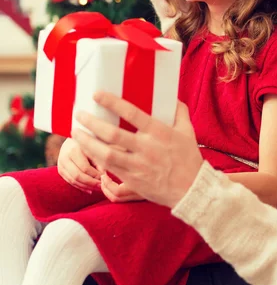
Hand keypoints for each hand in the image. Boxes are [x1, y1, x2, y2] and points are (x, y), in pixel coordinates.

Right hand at [57, 137, 101, 193]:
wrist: (74, 138)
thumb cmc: (89, 141)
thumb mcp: (95, 147)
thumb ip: (99, 160)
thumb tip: (104, 176)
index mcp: (74, 149)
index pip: (85, 167)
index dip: (96, 175)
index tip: (106, 178)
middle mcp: (64, 157)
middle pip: (77, 176)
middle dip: (91, 183)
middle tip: (102, 186)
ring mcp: (60, 164)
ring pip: (73, 181)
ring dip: (87, 187)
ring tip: (98, 188)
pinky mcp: (60, 170)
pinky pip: (70, 182)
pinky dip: (81, 187)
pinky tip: (90, 190)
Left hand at [72, 93, 203, 208]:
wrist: (190, 189)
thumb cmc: (188, 157)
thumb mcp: (187, 130)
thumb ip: (179, 111)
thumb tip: (171, 97)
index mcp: (159, 132)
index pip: (132, 114)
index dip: (112, 103)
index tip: (97, 95)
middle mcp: (146, 148)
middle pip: (112, 134)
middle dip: (92, 123)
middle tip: (79, 115)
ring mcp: (137, 166)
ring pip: (105, 154)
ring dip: (88, 143)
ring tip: (77, 133)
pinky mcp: (132, 180)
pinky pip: (109, 168)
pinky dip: (97, 159)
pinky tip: (89, 151)